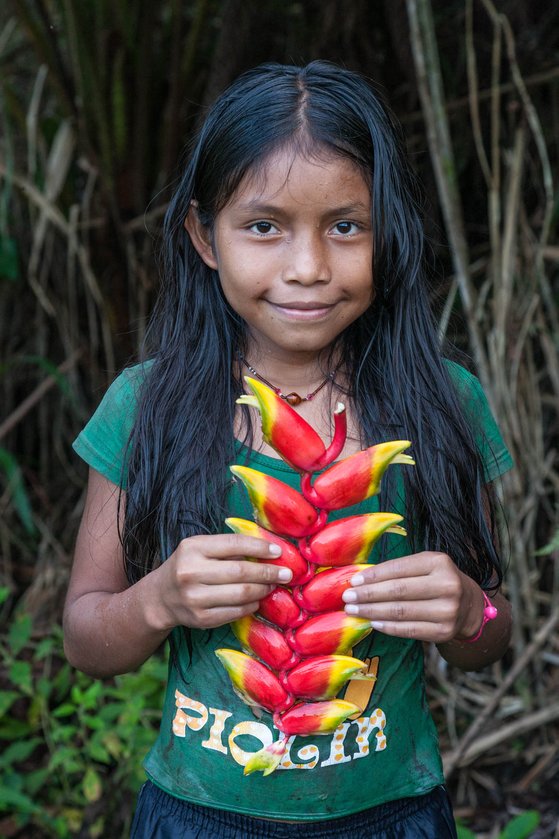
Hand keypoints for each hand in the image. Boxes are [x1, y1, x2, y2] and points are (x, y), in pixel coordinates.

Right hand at [153, 534, 291, 630]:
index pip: (234, 544)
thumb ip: (227, 547)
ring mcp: (195, 598)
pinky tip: (257, 599)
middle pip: (241, 572)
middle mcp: (191, 572)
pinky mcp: (200, 619)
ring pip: (241, 594)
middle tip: (286, 573)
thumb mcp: (200, 548)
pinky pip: (235, 612)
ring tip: (272, 585)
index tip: (278, 552)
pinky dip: (251, 605)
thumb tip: (267, 550)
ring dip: (263, 589)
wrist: (161, 597)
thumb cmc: (188, 566)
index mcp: (193, 548)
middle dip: (268, 572)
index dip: (259, 547)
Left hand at [342, 551, 482, 642]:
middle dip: (368, 595)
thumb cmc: (437, 579)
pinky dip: (387, 626)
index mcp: (439, 562)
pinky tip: (372, 622)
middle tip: (347, 597)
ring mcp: (448, 611)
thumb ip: (399, 569)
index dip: (373, 576)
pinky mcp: (444, 632)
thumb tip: (361, 580)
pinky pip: (409, 630)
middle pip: (398, 591)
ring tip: (353, 611)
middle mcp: (447, 585)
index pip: (399, 569)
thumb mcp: (425, 565)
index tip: (353, 581)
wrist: (469, 605)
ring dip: (372, 612)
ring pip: (401, 612)